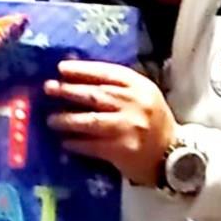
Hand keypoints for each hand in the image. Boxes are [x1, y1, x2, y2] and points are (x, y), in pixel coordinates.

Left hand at [44, 59, 176, 187]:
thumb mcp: (142, 95)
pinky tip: (64, 142)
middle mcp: (134, 103)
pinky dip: (77, 143)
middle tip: (49, 88)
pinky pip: (93, 145)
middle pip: (96, 94)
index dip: (83, 69)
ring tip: (51, 119)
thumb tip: (82, 79)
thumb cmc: (152, 119)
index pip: (107, 72)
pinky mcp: (122, 149)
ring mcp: (128, 127)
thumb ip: (119, 87)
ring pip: (91, 121)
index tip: (61, 67)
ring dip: (68, 119)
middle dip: (69, 90)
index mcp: (139, 85)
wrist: (171, 152)